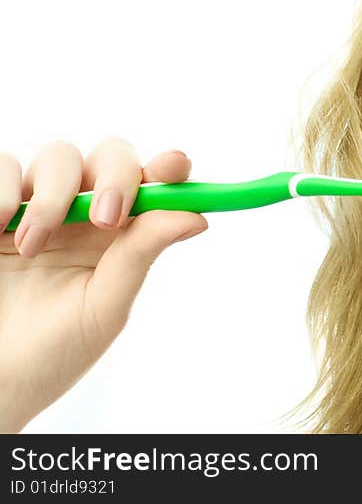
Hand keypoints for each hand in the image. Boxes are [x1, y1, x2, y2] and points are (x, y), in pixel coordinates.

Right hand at [0, 137, 207, 431]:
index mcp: (122, 235)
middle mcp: (85, 213)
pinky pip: (3, 164)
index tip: (174, 166)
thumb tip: (196, 217)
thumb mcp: (103, 307)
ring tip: (30, 247)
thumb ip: (141, 254)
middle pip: (112, 156)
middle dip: (115, 176)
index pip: (155, 185)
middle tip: (107, 218)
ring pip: (60, 155)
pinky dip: (3, 189)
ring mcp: (38, 205)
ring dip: (52, 196)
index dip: (169, 168)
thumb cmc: (50, 352)